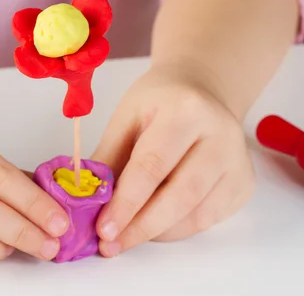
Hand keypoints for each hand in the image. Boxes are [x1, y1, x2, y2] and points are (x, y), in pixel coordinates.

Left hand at [92, 64, 254, 256]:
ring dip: (157, 232)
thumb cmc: (159, 102)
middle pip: (181, 194)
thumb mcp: (126, 117)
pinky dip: (176, 229)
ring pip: (197, 214)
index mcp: (186, 112)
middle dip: (141, 226)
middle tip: (111, 244)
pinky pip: (209, 218)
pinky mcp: (244, 183)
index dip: (126, 202)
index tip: (103, 228)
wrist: (201, 89)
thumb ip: (108, 157)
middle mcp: (221, 136)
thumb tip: (88, 201)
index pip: (153, 165)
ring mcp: (238, 162)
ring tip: (126, 237)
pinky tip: (152, 226)